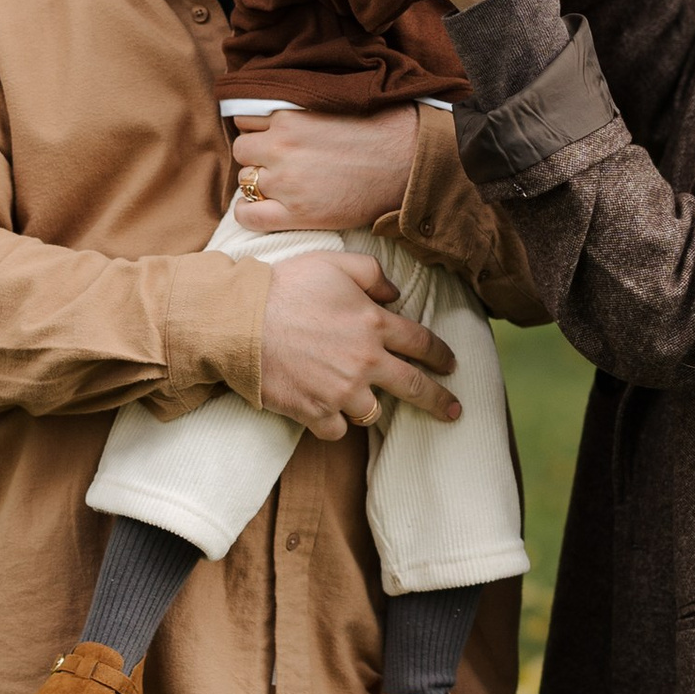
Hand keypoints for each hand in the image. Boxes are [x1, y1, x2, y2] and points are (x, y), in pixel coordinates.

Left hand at [230, 103, 420, 236]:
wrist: (406, 161)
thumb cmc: (377, 129)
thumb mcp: (330, 105)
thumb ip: (298, 109)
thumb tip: (275, 113)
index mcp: (288, 117)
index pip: (245, 120)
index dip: (258, 130)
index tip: (273, 137)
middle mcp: (281, 147)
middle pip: (242, 150)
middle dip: (256, 155)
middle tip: (280, 162)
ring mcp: (286, 181)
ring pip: (244, 180)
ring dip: (258, 182)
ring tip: (284, 185)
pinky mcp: (297, 213)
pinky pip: (249, 216)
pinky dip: (247, 214)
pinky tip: (261, 210)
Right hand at [257, 251, 460, 438]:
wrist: (240, 322)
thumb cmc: (285, 287)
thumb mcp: (334, 263)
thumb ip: (372, 273)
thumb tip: (395, 293)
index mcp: (374, 324)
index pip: (421, 343)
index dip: (441, 355)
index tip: (451, 365)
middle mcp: (365, 361)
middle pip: (414, 386)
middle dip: (439, 400)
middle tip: (454, 410)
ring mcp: (341, 391)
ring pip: (374, 412)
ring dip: (372, 406)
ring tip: (369, 404)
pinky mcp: (315, 412)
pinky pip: (338, 430)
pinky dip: (335, 424)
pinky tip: (328, 413)